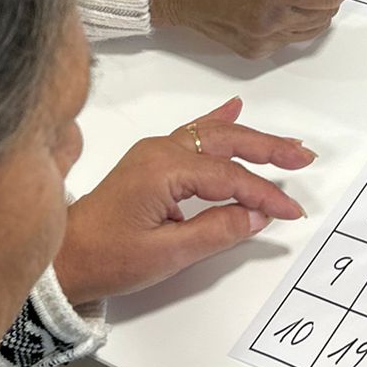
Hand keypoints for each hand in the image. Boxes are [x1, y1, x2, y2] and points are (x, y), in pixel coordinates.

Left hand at [53, 100, 313, 303]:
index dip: (264, 193)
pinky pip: (192, 134)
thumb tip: (257, 214)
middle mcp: (160, 151)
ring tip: (286, 145)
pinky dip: (217, 122)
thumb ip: (217, 231)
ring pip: (213, 136)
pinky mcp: (151, 161)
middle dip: (269, 149)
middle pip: (226, 142)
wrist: (63, 259)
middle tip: (304, 157)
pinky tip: (234, 108)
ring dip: (251, 138)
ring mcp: (154, 152)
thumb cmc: (107, 258)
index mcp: (164, 170)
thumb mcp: (167, 254)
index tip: (290, 210)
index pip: (229, 177)